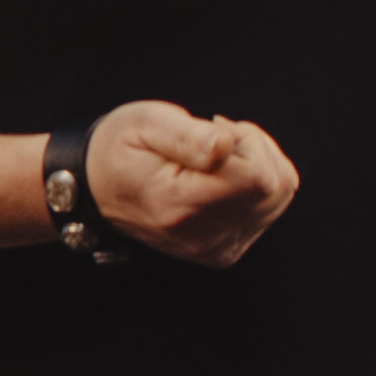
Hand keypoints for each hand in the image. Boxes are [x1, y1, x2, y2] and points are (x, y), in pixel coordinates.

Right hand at [80, 101, 299, 268]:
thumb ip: (187, 135)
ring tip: (216, 155)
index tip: (216, 128)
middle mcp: (202, 236)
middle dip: (256, 149)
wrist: (96, 190)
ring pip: (279, 197)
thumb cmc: (119, 149)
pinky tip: (222, 176)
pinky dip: (256, 185)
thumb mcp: (144, 124)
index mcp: (180, 204)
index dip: (249, 141)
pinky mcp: (224, 252)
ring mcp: (215, 249)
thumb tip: (226, 144)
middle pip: (276, 186)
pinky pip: (268, 210)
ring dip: (259, 165)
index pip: (258, 176)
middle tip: (214, 137)